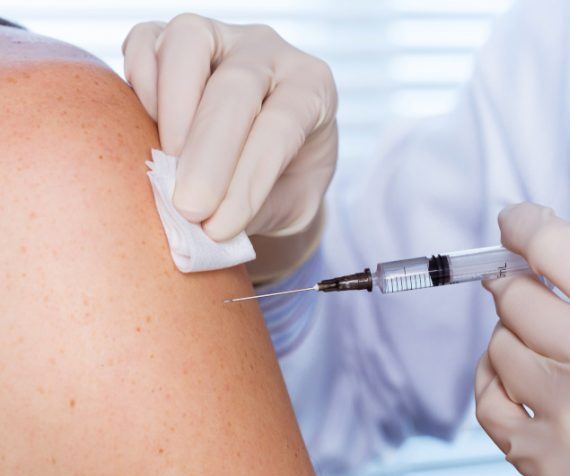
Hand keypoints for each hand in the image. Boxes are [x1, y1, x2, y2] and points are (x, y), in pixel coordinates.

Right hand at [122, 14, 337, 238]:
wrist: (267, 158)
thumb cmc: (285, 181)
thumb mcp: (293, 204)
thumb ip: (259, 210)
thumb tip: (205, 227)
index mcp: (311, 88)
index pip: (281, 126)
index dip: (248, 178)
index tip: (219, 227)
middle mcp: (269, 53)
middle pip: (237, 87)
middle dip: (209, 153)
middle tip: (189, 208)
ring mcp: (220, 36)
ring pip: (190, 42)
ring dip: (173, 109)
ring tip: (166, 164)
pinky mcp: (171, 38)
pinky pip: (147, 42)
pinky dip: (141, 84)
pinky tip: (147, 129)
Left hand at [475, 202, 569, 475]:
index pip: (551, 247)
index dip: (524, 223)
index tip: (517, 221)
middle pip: (514, 296)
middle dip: (518, 282)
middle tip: (532, 286)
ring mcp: (564, 415)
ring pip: (499, 347)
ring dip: (512, 335)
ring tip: (542, 342)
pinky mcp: (544, 460)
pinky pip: (489, 406)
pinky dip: (493, 384)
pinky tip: (516, 380)